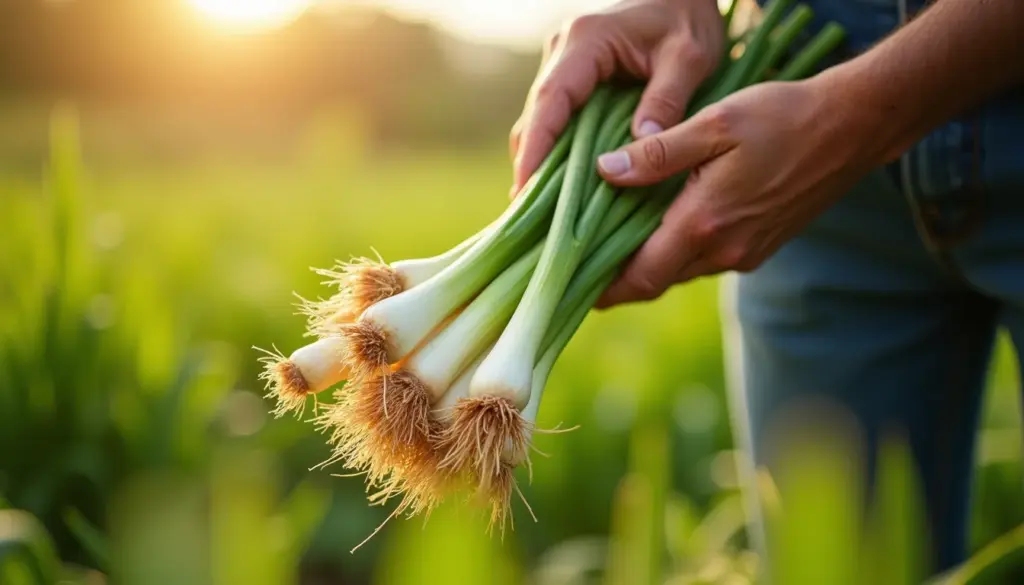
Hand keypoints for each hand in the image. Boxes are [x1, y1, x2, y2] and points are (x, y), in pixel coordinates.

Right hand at [509, 0, 724, 196]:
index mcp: (586, 41)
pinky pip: (557, 122)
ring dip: (541, 164)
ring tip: (541, 213)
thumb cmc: (688, 18)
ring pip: (541, 122)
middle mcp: (563, 52)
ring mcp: (563, 66)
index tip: (523, 189)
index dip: (535, 147)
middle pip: (536, 117)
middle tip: (527, 216)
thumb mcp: (689, 56)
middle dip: (530, 165)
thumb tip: (639, 147)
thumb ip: (667, 99)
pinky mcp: (572, 81)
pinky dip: (558, 154)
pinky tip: (563, 189)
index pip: (550, 101)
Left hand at [593, 77, 882, 307]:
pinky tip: (662, 225)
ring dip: (649, 262)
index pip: (640, 277)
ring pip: (680, 270)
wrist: (852, 128)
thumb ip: (657, 153)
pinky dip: (677, 250)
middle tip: (580, 265)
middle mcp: (724, 251)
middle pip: (656, 280)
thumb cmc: (781, 118)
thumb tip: (605, 170)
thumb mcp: (714, 124)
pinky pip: (705, 258)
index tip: (569, 287)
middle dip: (618, 279)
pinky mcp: (759, 247)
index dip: (602, 289)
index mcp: (705, 224)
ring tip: (612, 241)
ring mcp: (745, 253)